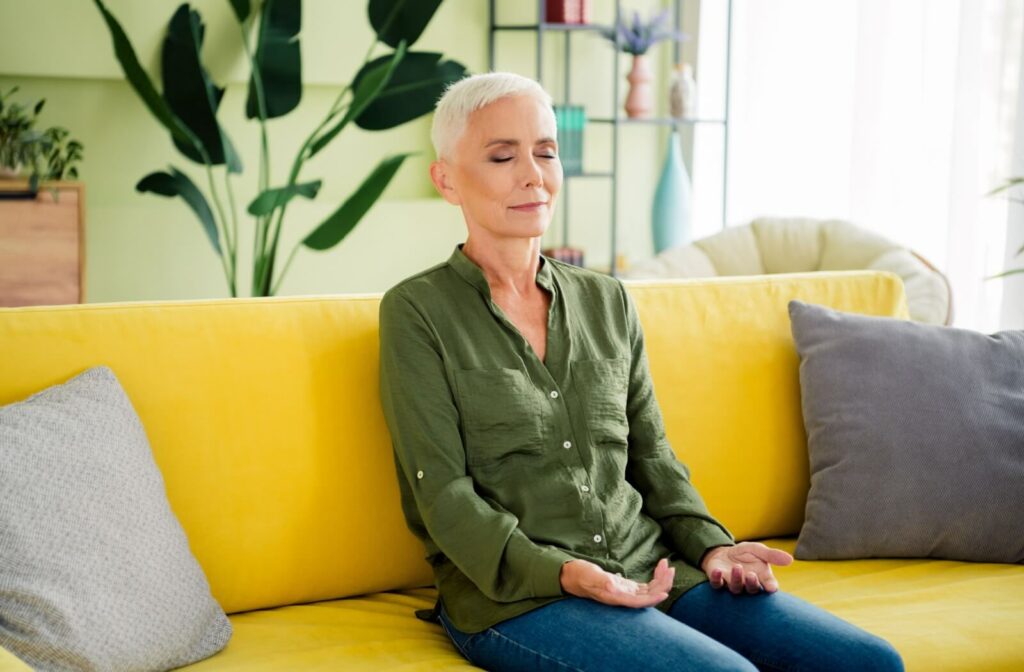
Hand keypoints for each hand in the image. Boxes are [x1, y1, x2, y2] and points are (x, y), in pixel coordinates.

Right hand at [560, 557, 674, 607]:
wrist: (571, 575)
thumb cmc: (579, 575)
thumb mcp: (590, 575)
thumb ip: (602, 582)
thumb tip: (614, 587)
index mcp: (615, 598)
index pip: (638, 602)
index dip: (653, 599)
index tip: (665, 592)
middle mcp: (623, 598)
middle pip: (648, 596)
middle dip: (662, 584)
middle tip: (669, 568)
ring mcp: (626, 593)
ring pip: (650, 591)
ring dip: (661, 580)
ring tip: (667, 565)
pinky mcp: (626, 587)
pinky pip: (646, 585)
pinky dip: (655, 577)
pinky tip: (659, 567)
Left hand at [701, 542, 793, 593]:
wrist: (723, 553)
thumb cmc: (744, 554)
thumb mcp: (758, 550)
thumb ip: (772, 555)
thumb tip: (790, 559)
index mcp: (761, 578)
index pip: (768, 586)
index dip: (770, 587)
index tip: (771, 587)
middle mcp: (747, 584)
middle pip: (751, 590)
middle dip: (752, 583)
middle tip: (752, 575)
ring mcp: (732, 584)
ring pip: (735, 589)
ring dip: (736, 579)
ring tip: (737, 568)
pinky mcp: (718, 581)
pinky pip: (717, 584)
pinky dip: (717, 579)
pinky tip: (717, 571)